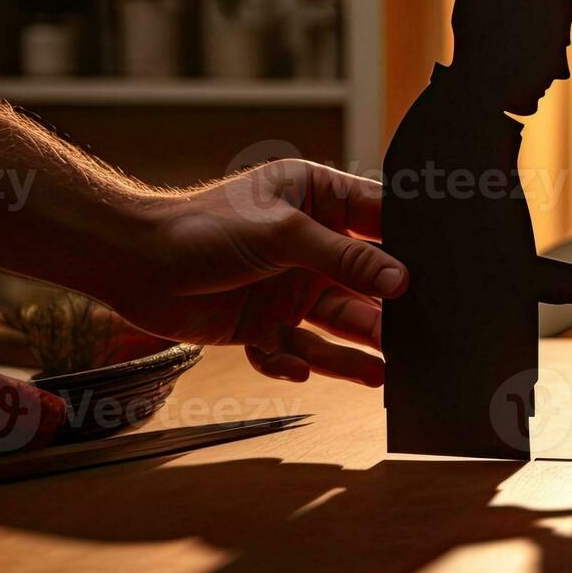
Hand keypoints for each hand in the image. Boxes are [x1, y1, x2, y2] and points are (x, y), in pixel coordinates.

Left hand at [99, 159, 407, 386]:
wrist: (131, 264)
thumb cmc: (201, 228)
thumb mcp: (282, 233)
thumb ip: (344, 258)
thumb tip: (400, 280)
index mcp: (319, 200)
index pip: (380, 221)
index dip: (409, 245)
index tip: (440, 271)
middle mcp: (310, 247)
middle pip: (365, 282)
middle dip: (388, 309)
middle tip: (417, 333)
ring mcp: (289, 289)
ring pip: (337, 324)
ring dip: (356, 348)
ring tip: (384, 371)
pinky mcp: (265, 326)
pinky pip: (294, 352)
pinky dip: (296, 365)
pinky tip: (298, 371)